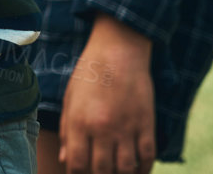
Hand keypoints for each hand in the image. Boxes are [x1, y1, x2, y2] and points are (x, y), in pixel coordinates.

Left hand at [59, 14, 155, 173]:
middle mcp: (102, 129)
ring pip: (125, 168)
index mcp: (79, 122)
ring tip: (117, 172)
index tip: (79, 173)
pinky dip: (144, 168)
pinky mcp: (146, 123)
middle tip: (99, 173)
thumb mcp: (69, 98)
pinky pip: (148, 156)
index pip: (77, 163)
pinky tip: (138, 170)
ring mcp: (126, 127)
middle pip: (101, 170)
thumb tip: (64, 159)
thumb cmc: (89, 73)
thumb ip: (66, 130)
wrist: (118, 51)